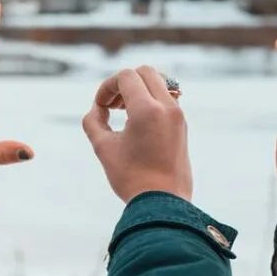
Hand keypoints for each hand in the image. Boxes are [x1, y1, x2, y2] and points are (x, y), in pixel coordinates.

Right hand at [82, 65, 192, 201]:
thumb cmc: (131, 178)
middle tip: (112, 105)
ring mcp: (178, 115)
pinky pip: (167, 98)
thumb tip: (98, 108)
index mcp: (147, 110)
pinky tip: (137, 121)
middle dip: (124, 83)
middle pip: (145, 72)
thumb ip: (93, 120)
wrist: (163, 203)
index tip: (100, 107)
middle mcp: (167, 107)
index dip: (107, 87)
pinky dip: (150, 100)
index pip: (126, 77)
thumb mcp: (103, 147)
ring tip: (122, 112)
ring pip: (158, 83)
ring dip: (138, 90)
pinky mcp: (182, 125)